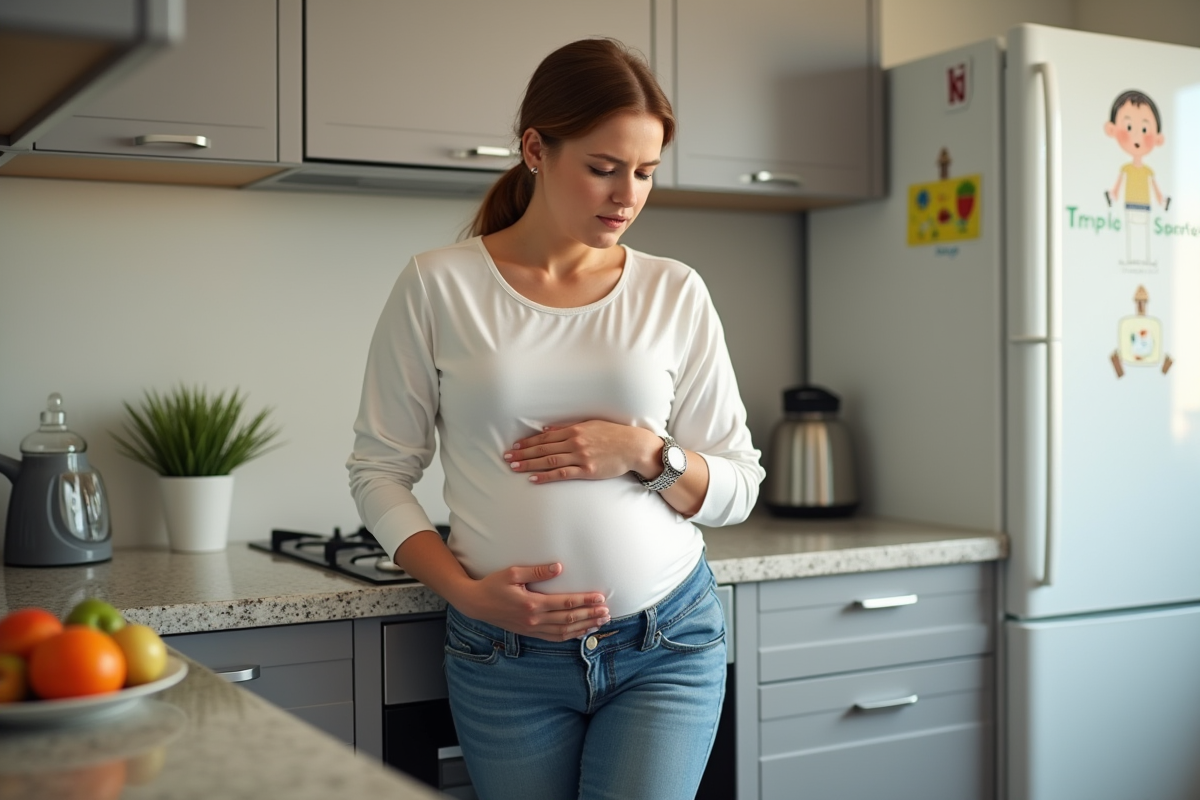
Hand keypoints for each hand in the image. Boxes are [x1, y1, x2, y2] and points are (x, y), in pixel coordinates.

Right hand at [457, 562, 609, 641]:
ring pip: (564, 632)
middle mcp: (534, 619)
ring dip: (584, 627)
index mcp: (532, 604)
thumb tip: (559, 567)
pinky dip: (570, 636)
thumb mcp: (512, 573)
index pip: (565, 603)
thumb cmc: (492, 585)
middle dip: (590, 615)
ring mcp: (532, 628)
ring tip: (600, 622)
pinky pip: (553, 638)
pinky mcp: (529, 632)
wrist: (475, 604)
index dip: (584, 601)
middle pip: (568, 620)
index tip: (600, 598)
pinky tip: (581, 632)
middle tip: (607, 612)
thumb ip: (536, 571)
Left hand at [504, 421, 659, 483]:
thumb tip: (547, 429)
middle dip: (523, 453)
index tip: (515, 447)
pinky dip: (546, 476)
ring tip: (515, 467)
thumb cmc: (613, 434)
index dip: (528, 442)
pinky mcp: (587, 471)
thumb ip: (568, 427)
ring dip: (530, 464)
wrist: (633, 447)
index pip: (545, 437)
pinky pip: (562, 474)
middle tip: (507, 458)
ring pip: (549, 461)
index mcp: (574, 430)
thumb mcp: (590, 425)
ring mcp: (580, 457)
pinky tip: (534, 478)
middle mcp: (575, 442)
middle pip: (543, 449)